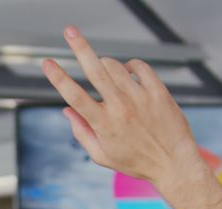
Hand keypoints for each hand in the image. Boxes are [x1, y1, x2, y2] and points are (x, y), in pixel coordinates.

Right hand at [39, 27, 221, 208]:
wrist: (174, 164)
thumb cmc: (135, 162)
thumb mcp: (102, 156)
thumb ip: (81, 132)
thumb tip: (67, 109)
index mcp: (103, 124)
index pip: (74, 96)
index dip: (58, 77)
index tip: (47, 62)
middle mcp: (121, 108)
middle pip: (96, 70)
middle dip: (80, 47)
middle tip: (69, 30)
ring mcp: (141, 98)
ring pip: (116, 66)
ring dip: (106, 64)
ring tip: (106, 74)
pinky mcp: (159, 93)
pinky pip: (140, 67)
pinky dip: (131, 66)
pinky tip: (128, 73)